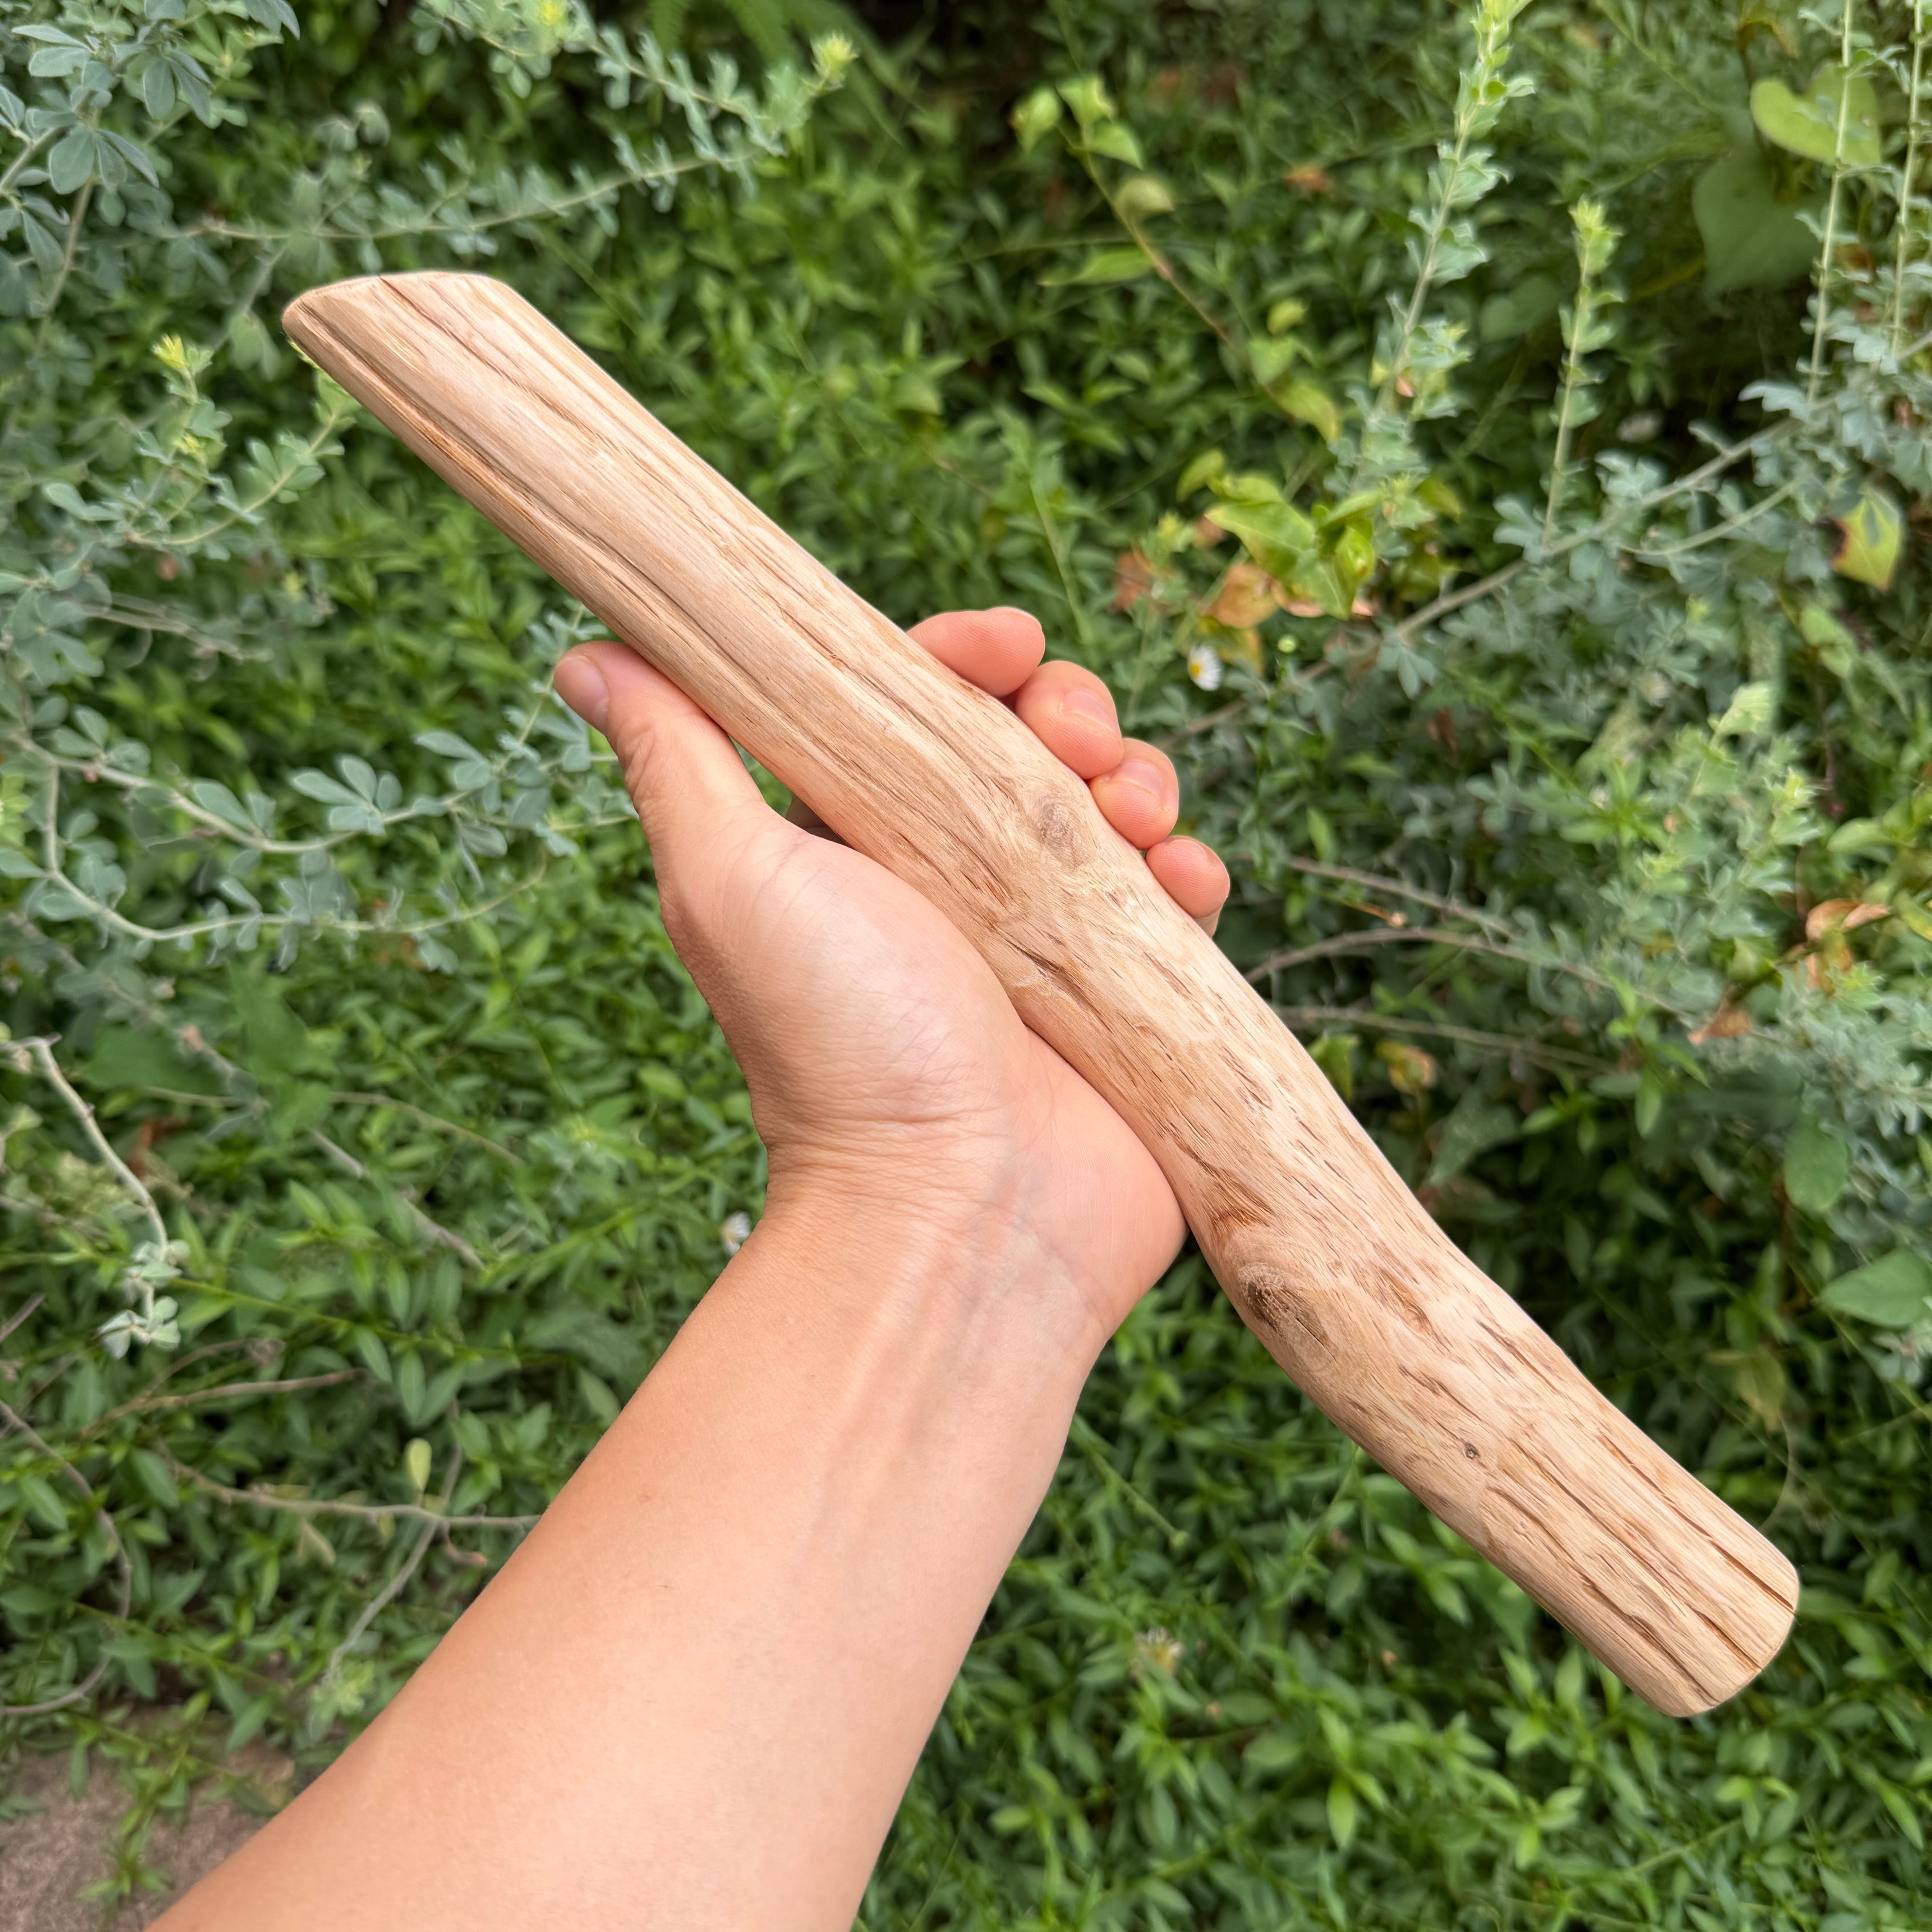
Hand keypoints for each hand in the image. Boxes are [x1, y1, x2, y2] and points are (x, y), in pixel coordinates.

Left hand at [552, 607, 1229, 1342]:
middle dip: (1068, 711)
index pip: (922, 706)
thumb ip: (676, 760)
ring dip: (1138, 780)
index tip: (1003, 645)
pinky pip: (1177, 904)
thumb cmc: (834, 1047)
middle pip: (1031, 744)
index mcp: (865, 841)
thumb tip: (588, 653)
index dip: (965, 657)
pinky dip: (1189, 874)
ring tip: (1134, 817)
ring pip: (1113, 811)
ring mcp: (1050, 944)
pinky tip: (1182, 880)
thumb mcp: (734, 881)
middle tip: (1075, 739)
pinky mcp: (1129, 1000)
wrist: (955, 1218)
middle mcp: (957, 884)